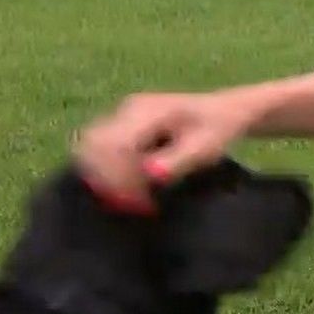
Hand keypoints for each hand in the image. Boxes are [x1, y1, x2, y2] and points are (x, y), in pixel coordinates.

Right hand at [72, 90, 255, 211]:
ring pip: (90, 147)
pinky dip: (108, 172)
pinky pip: (99, 149)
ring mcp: (121, 115)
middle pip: (93, 145)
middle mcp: (127, 110)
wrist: (223, 111)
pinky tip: (131, 188)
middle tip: (135, 203)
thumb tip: (149, 175)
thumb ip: (177, 161)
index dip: (119, 177)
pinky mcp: (120, 125)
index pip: (112, 145)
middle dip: (108, 179)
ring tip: (133, 197)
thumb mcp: (204, 149)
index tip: (141, 202)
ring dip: (105, 177)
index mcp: (147, 111)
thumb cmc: (217, 130)